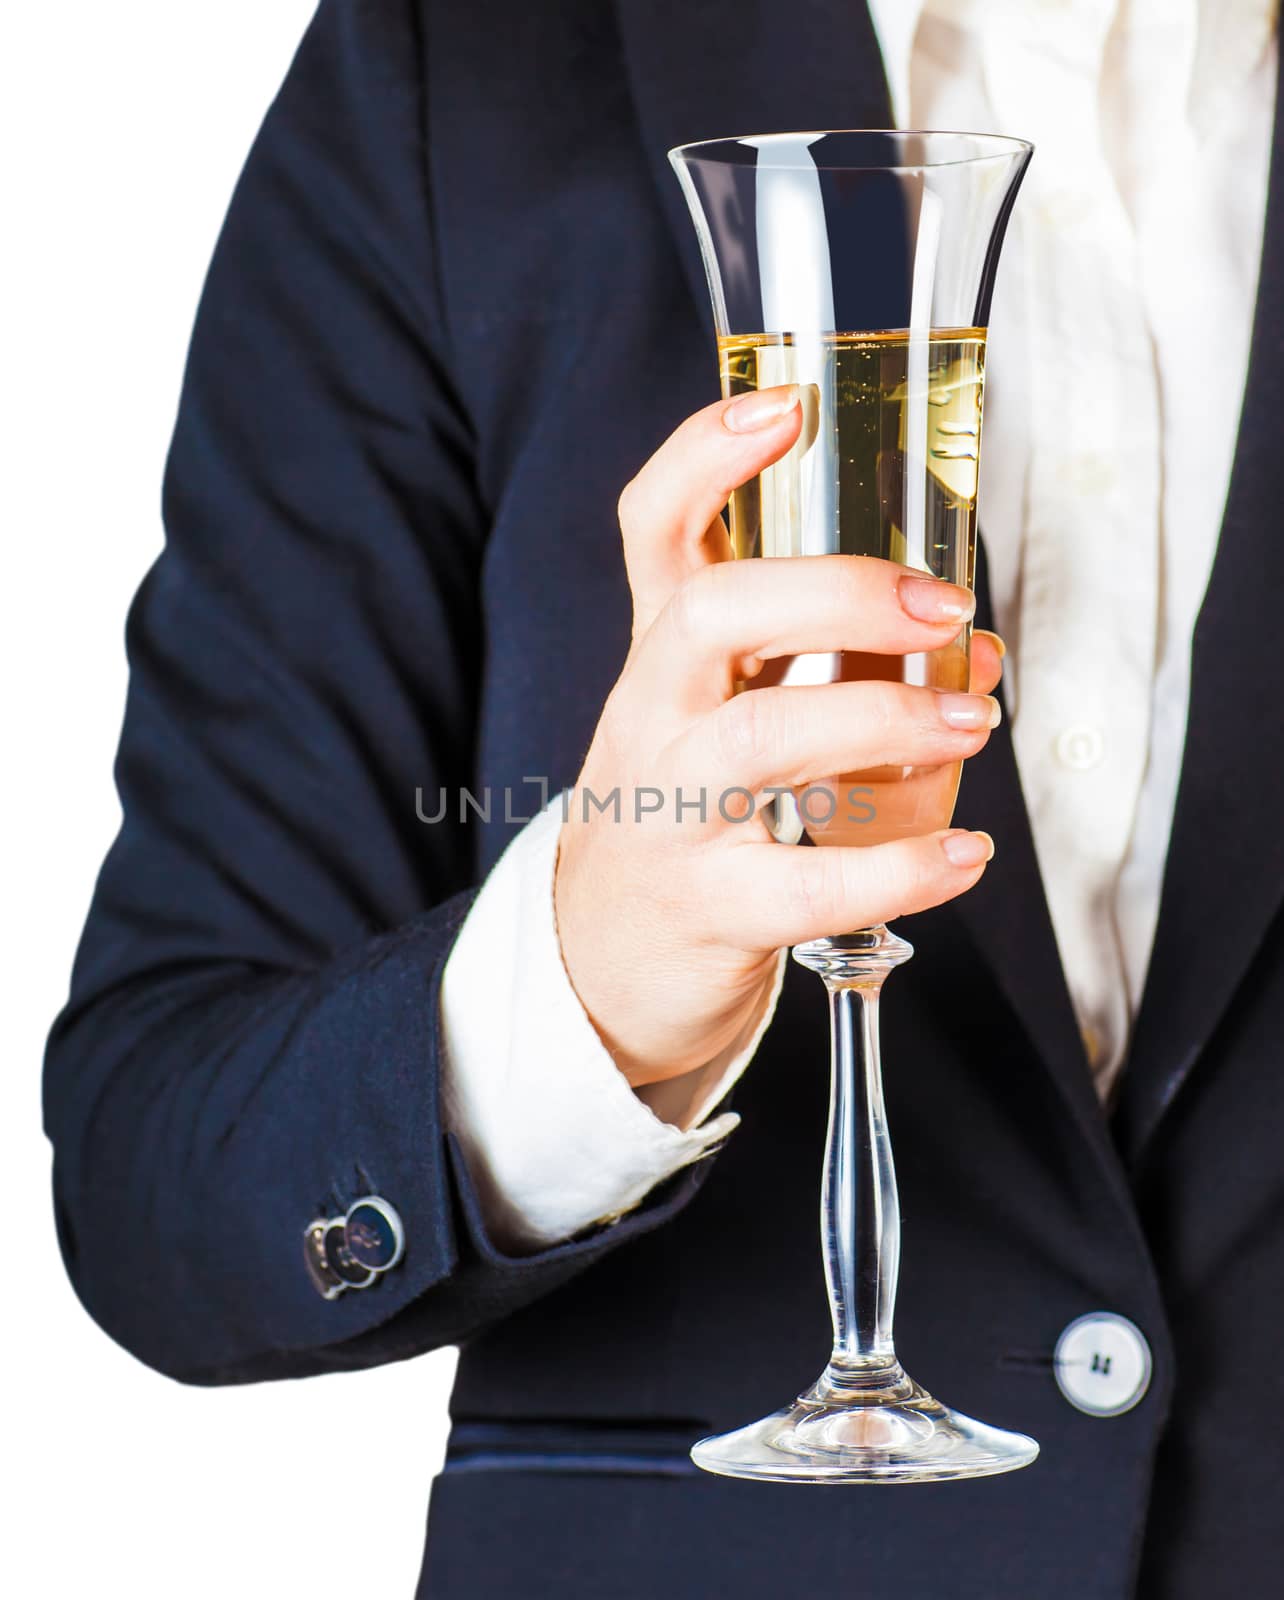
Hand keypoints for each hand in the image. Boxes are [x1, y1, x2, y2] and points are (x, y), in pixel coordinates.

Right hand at [554, 384, 1003, 1092]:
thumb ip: (830, 665)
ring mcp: (670, 814)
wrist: (606, 954)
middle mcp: (653, 721)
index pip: (655, 532)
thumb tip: (969, 644)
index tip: (788, 409)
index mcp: (661, 657)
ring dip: (890, 713)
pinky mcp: (710, 907)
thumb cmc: (687, 810)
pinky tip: (963, 852)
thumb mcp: (720, 717)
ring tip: (971, 718)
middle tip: (940, 603)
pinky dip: (905, 864)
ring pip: (766, 739)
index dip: (705, 459)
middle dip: (837, 590)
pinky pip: (812, 883)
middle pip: (711, 614)